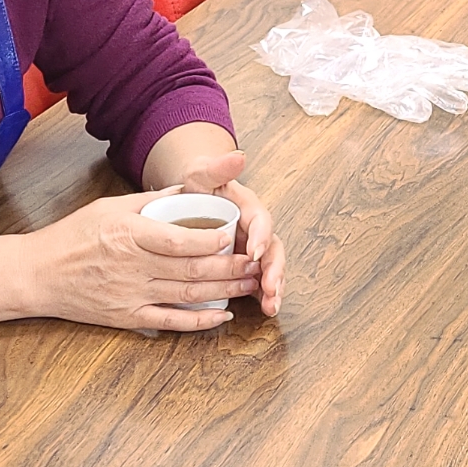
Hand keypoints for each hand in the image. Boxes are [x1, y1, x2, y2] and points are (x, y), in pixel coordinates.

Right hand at [18, 191, 259, 331]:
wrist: (38, 275)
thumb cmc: (75, 235)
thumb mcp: (111, 206)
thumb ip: (154, 200)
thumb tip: (192, 188)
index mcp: (129, 233)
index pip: (179, 239)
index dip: (211, 240)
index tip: (234, 235)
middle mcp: (132, 266)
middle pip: (191, 269)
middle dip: (230, 267)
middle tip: (256, 262)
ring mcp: (131, 294)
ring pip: (188, 294)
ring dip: (224, 291)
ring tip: (250, 283)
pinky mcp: (128, 317)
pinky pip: (171, 322)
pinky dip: (200, 321)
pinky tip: (223, 315)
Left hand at [153, 150, 285, 316]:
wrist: (192, 200)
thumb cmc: (197, 189)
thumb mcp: (202, 174)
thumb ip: (217, 166)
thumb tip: (238, 156)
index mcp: (250, 208)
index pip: (262, 221)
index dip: (261, 237)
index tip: (254, 253)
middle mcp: (257, 230)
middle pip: (273, 250)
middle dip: (275, 271)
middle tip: (271, 288)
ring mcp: (254, 249)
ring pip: (271, 269)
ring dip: (274, 288)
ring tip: (272, 307)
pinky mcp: (247, 265)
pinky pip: (260, 281)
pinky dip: (264, 296)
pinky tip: (265, 311)